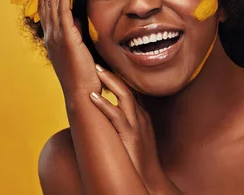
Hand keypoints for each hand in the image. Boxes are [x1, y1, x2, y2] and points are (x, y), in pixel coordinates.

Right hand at [38, 0, 100, 96]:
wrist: (83, 95)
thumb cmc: (84, 78)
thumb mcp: (78, 53)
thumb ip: (76, 37)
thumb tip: (77, 24)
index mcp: (53, 39)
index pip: (48, 9)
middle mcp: (51, 36)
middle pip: (46, 2)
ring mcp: (57, 37)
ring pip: (51, 3)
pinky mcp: (67, 39)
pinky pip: (63, 12)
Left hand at [90, 66, 182, 194]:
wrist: (150, 180)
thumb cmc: (139, 161)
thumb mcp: (134, 137)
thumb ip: (124, 124)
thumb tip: (108, 116)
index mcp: (141, 116)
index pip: (131, 91)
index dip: (118, 78)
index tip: (105, 68)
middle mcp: (140, 117)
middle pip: (128, 88)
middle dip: (113, 75)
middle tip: (97, 64)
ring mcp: (136, 125)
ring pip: (125, 96)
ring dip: (110, 82)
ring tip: (96, 71)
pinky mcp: (130, 136)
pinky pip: (117, 116)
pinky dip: (104, 105)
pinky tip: (93, 97)